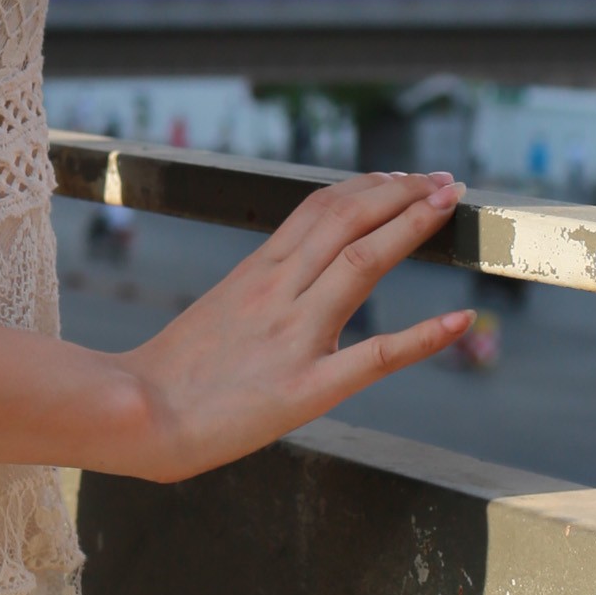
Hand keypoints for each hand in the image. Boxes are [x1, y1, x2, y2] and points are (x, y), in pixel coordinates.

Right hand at [99, 172, 470, 483]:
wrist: (135, 417)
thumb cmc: (169, 375)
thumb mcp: (216, 309)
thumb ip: (260, 288)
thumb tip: (292, 273)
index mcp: (255, 272)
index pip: (319, 208)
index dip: (367, 187)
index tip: (399, 178)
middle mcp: (277, 292)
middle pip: (348, 219)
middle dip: (401, 192)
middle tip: (442, 180)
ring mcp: (292, 337)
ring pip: (362, 262)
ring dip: (411, 226)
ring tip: (449, 204)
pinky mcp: (305, 389)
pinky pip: (375, 356)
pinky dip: (423, 336)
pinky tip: (459, 320)